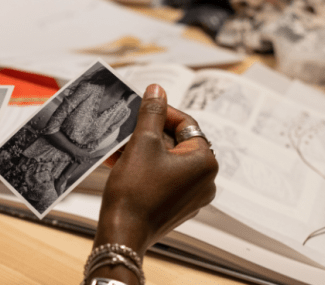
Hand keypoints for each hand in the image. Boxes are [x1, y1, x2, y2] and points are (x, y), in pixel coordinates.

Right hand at [94, 83, 217, 256]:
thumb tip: (157, 90)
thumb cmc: (135, 192)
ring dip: (143, 149)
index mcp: (205, 163)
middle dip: (149, 133)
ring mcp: (191, 196)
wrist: (122, 233)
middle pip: (176, 143)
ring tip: (120, 143)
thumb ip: (152, 113)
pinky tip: (121, 161)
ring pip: (167, 161)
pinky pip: (162, 178)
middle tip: (128, 126)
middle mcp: (204, 181)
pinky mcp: (175, 207)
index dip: (162, 112)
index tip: (143, 106)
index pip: (186, 125)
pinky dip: (145, 167)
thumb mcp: (142, 142)